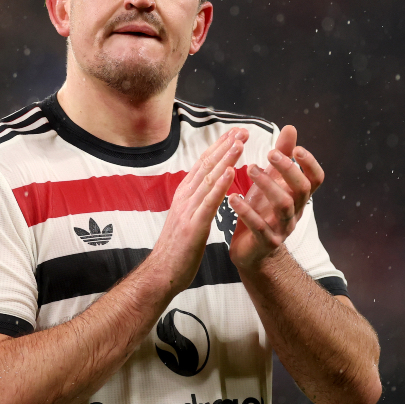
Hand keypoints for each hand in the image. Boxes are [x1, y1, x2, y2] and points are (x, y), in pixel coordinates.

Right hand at [148, 127, 247, 295]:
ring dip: (225, 159)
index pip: (203, 164)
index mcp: (184, 194)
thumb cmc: (177, 249)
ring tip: (240, 143)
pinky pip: (209, 202)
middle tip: (243, 130)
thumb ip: (195, 201)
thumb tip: (207, 187)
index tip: (235, 133)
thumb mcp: (186, 218)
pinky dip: (219, 185)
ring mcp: (188, 210)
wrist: (162, 273)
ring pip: (208, 179)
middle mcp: (185, 197)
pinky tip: (230, 172)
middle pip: (206, 166)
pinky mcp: (193, 226)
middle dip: (225, 146)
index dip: (219, 147)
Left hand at [227, 125, 323, 270]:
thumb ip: (282, 156)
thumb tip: (291, 128)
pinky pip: (259, 226)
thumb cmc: (262, 210)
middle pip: (301, 190)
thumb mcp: (271, 182)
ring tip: (250, 168)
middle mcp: (295, 212)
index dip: (310, 164)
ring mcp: (282, 229)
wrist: (252, 252)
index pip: (315, 179)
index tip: (297, 148)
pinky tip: (233, 197)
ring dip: (267, 185)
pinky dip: (246, 211)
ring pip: (282, 206)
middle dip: (288, 170)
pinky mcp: (266, 242)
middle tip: (270, 153)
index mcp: (298, 197)